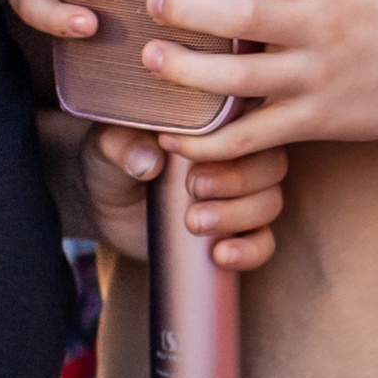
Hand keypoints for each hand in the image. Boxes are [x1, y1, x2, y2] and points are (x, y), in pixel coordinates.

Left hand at [82, 123, 289, 269]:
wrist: (108, 207)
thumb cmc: (114, 162)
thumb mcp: (108, 148)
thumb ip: (123, 145)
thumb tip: (147, 160)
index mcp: (221, 125)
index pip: (252, 123)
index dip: (232, 141)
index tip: (193, 157)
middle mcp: (242, 157)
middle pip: (270, 164)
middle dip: (236, 180)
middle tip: (194, 188)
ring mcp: (244, 196)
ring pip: (269, 202)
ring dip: (238, 214)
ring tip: (195, 222)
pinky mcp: (239, 233)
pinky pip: (264, 243)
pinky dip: (250, 250)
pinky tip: (222, 254)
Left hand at [136, 0, 377, 159]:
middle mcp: (327, 26)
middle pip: (246, 18)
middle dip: (188, 10)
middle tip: (153, 0)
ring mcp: (321, 77)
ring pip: (242, 79)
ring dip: (186, 71)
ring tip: (151, 57)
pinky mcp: (317, 120)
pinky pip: (254, 136)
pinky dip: (210, 144)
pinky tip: (173, 135)